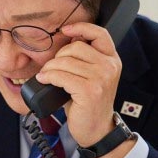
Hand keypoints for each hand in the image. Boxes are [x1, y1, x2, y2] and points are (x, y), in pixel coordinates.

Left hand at [34, 22, 121, 148]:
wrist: (96, 129)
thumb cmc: (88, 102)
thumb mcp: (90, 76)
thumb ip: (83, 59)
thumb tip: (60, 43)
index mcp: (112, 59)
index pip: (100, 33)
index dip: (81, 27)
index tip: (64, 30)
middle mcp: (110, 66)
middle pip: (76, 47)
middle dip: (58, 56)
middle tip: (51, 68)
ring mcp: (102, 79)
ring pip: (66, 61)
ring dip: (50, 68)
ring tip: (46, 75)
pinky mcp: (90, 91)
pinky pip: (61, 76)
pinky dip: (49, 76)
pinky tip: (45, 80)